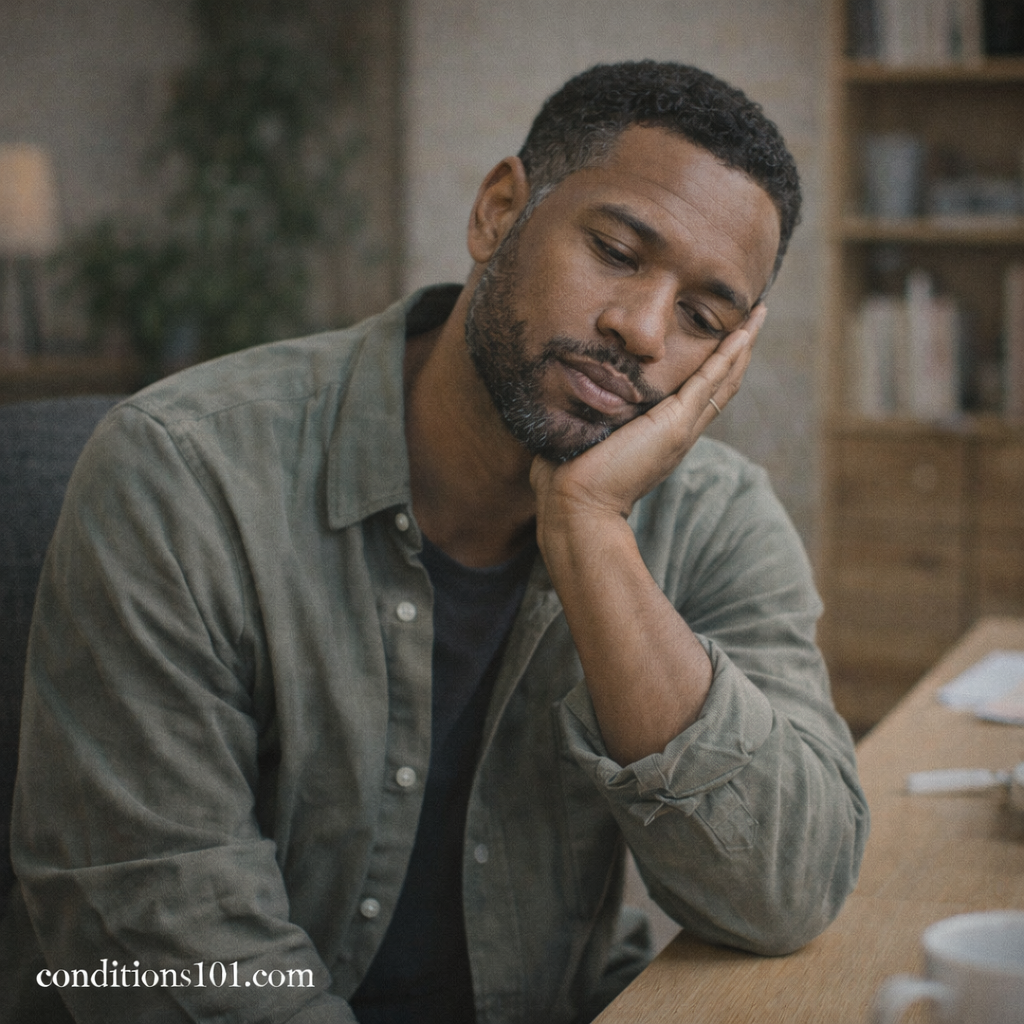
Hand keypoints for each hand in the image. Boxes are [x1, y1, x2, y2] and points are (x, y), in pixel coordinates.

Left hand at [531, 304, 766, 531]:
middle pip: (720, 385)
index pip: (695, 394)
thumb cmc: (567, 480)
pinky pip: (709, 383)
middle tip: (754, 318)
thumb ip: (585, 418)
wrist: (575, 505)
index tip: (721, 338)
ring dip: (742, 347)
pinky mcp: (674, 425)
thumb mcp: (583, 437)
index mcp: (660, 436)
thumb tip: (566, 400)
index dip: (712, 366)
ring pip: (723, 381)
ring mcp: (681, 429)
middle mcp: (678, 432)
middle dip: (738, 351)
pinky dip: (728, 357)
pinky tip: (742, 333)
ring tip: (758, 315)